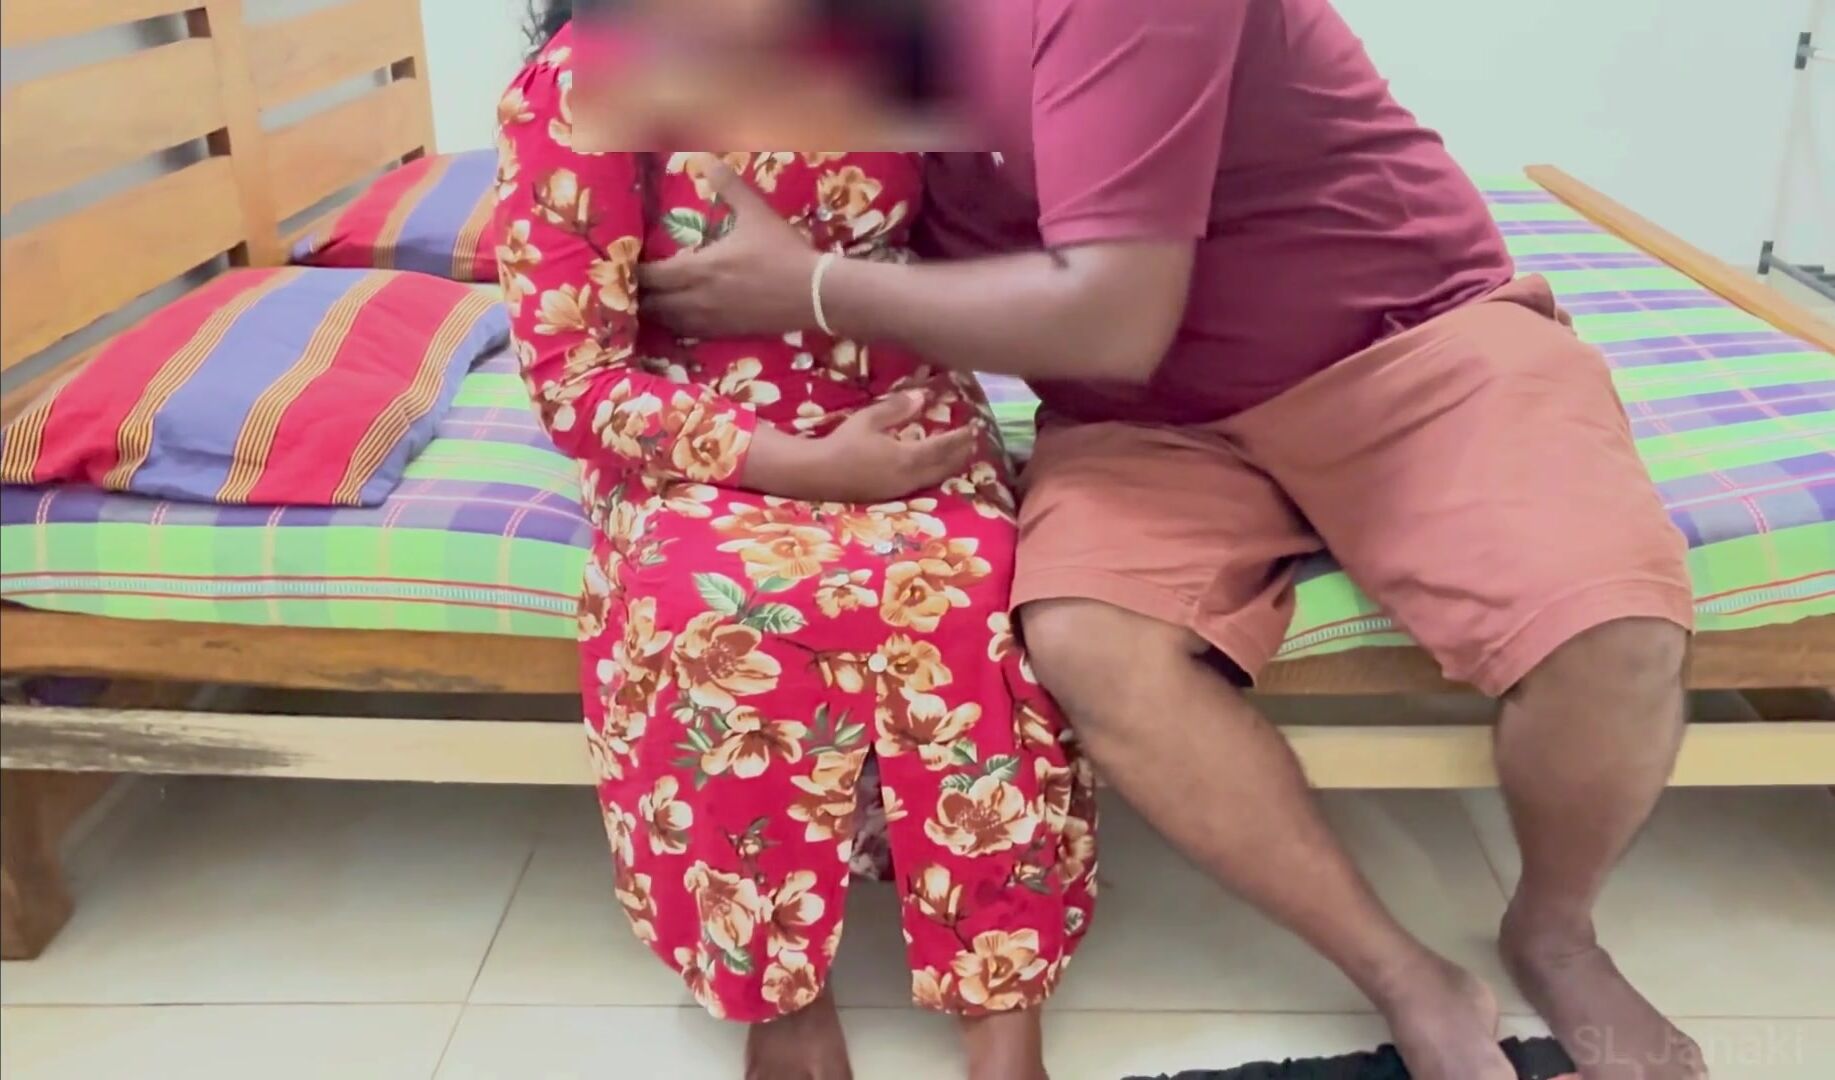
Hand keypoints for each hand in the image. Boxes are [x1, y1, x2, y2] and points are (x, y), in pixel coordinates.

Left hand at [640, 156, 822, 338]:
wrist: (815, 293)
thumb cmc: (783, 253)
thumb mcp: (756, 214)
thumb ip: (728, 186)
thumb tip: (706, 157)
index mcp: (700, 270)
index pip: (651, 276)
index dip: (633, 271)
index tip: (623, 263)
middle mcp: (698, 300)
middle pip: (652, 304)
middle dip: (638, 294)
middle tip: (628, 284)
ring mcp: (712, 321)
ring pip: (668, 322)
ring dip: (654, 312)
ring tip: (646, 302)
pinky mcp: (726, 333)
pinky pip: (689, 333)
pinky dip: (676, 325)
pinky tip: (675, 318)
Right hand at [745, 392, 979, 503]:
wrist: (817, 474)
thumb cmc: (843, 444)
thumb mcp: (869, 420)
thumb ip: (897, 408)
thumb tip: (922, 396)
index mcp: (906, 457)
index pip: (942, 447)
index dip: (960, 438)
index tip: (974, 426)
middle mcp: (909, 477)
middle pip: (944, 466)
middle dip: (962, 453)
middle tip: (976, 440)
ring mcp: (901, 489)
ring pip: (936, 477)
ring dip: (951, 464)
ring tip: (963, 454)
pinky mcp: (891, 495)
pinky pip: (923, 483)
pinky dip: (937, 473)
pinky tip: (935, 468)